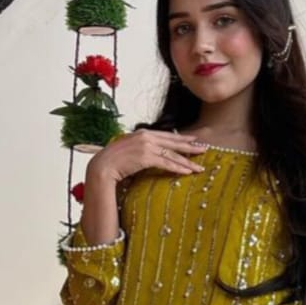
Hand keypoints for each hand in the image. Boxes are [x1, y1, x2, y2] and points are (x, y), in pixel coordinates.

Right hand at [86, 129, 207, 183]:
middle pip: (173, 142)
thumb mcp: (127, 150)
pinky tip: (187, 171)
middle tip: (204, 149)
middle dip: (190, 146)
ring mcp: (146, 146)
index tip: (193, 140)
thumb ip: (139, 148)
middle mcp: (146, 136)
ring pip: (172, 154)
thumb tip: (148, 154)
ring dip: (187, 161)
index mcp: (142, 132)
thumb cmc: (111, 161)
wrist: (101, 166)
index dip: (181, 138)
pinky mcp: (146, 157)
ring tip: (199, 167)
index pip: (166, 135)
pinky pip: (166, 163)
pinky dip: (178, 168)